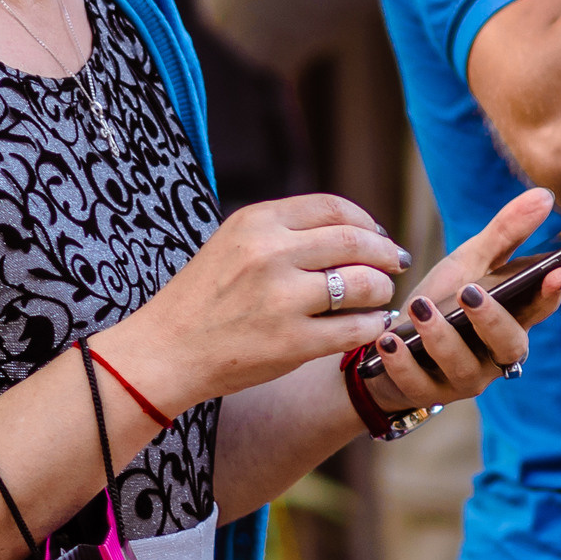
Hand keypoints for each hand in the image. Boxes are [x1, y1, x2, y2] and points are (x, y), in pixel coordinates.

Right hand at [108, 193, 406, 413]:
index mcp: (257, 222)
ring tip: (380, 296)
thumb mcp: (234, 242)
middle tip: (396, 264)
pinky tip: (372, 325)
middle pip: (356, 243)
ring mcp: (281, 299)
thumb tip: (357, 231)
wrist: (164, 351)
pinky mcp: (291, 343)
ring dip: (382, 290)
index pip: (334, 208)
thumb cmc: (203, 298)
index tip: (378, 236)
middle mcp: (270, 254)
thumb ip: (285, 231)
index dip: (367, 222)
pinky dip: (373, 325)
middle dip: (385, 254)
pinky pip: (355, 328)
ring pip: (362, 284)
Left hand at [365, 187, 560, 411]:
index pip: (540, 309)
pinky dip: (403, 362)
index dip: (550, 294)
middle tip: (470, 292)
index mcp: (513, 320)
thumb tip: (545, 194)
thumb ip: (506, 232)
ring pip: (464, 367)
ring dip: (441, 338)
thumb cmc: (442, 300)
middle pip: (508, 345)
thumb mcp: (469, 262)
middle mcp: (495, 355)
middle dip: (492, 320)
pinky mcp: (428, 395)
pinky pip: (419, 385)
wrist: (392, 343)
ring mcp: (464, 379)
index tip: (557, 272)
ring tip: (420, 308)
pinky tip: (389, 340)